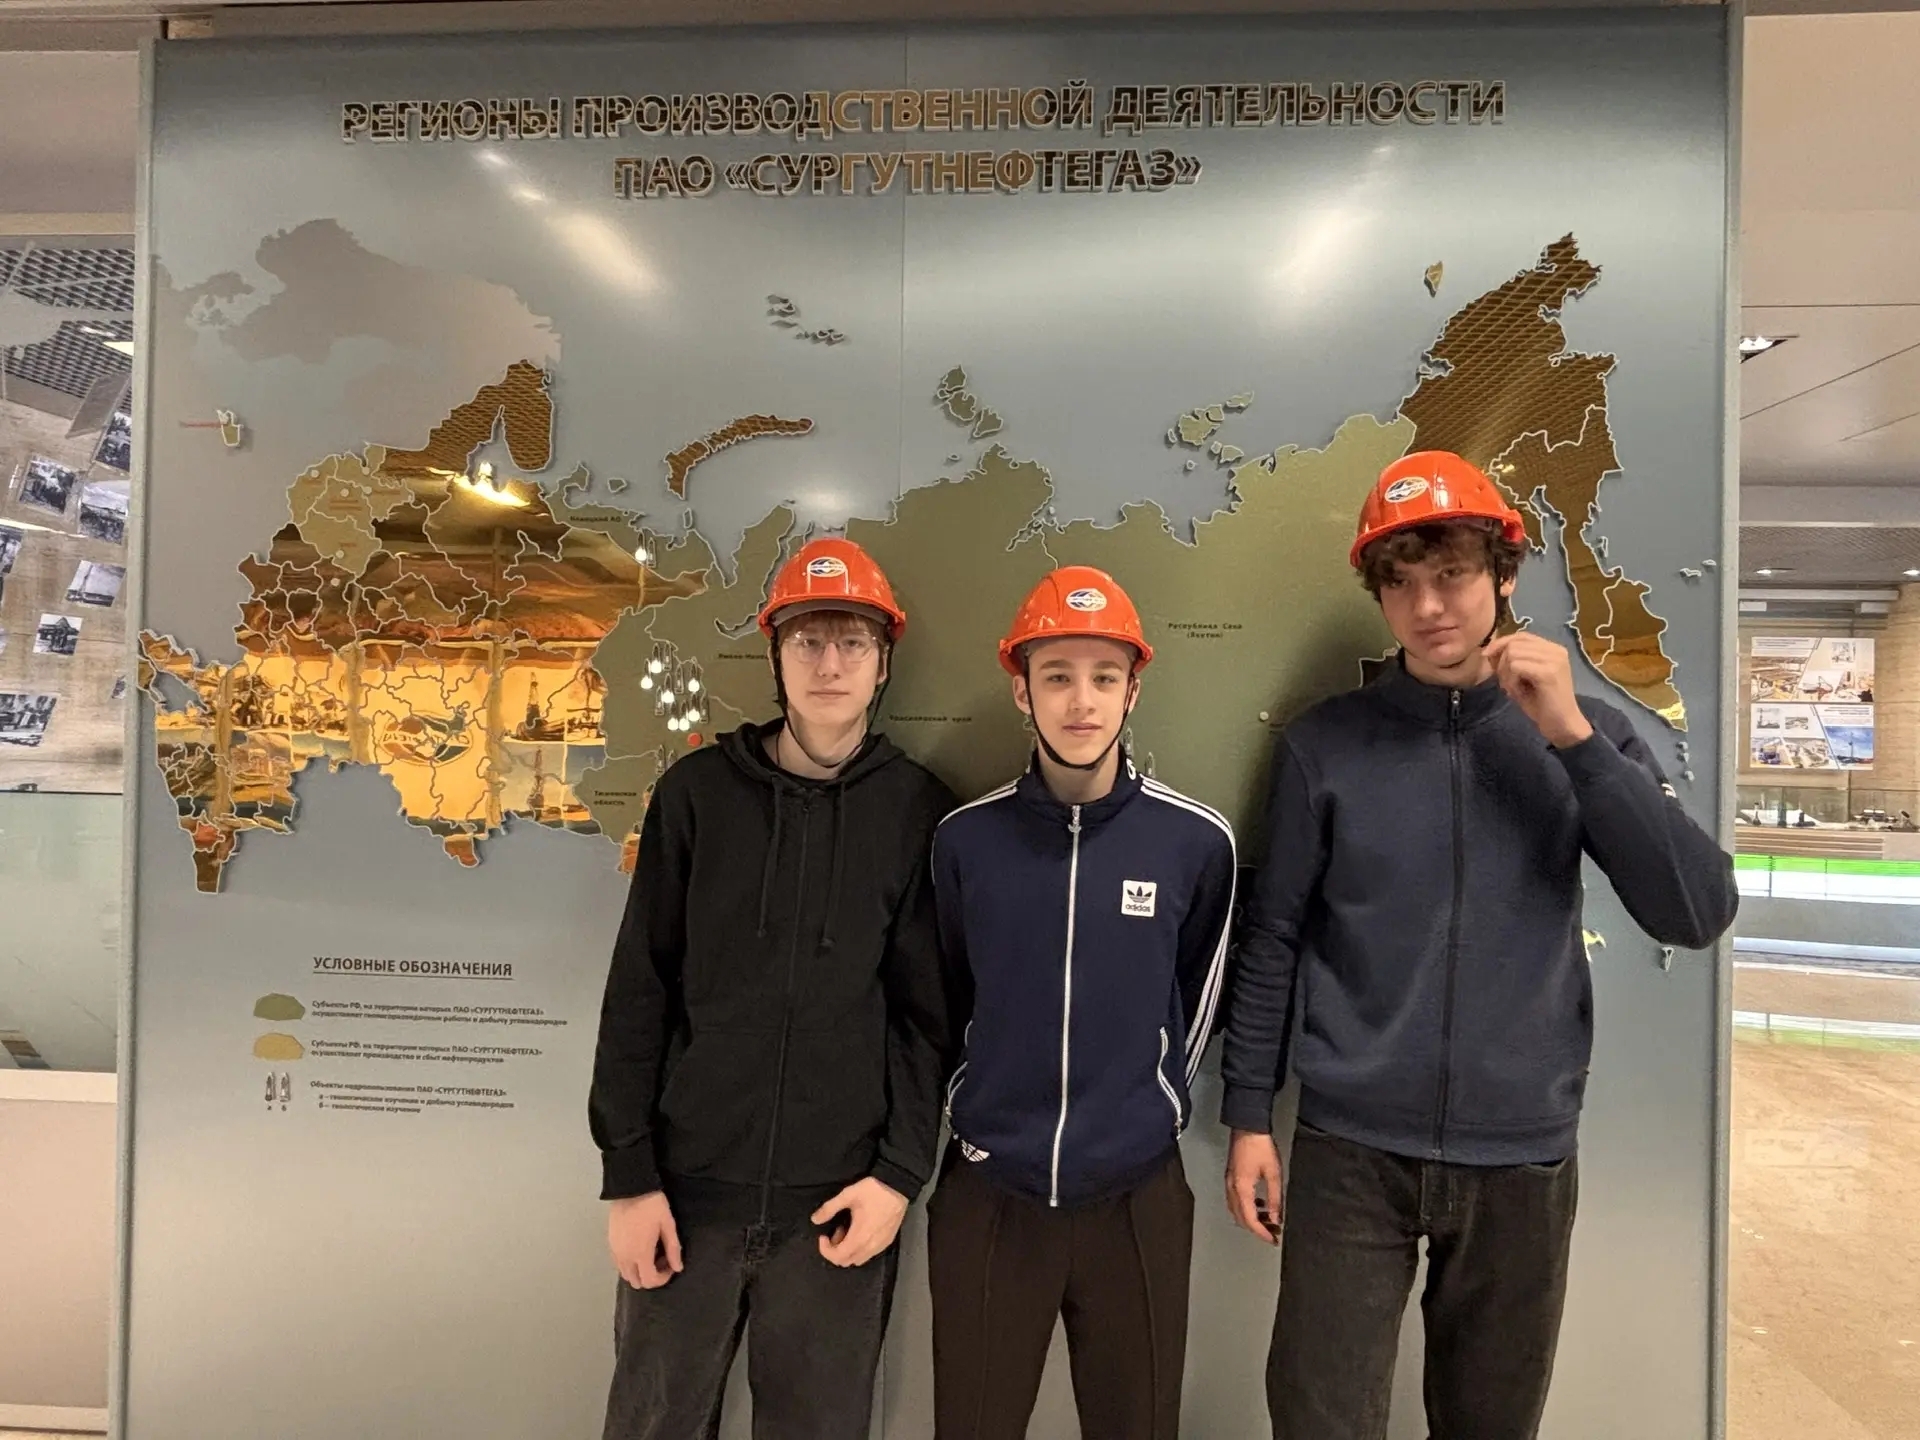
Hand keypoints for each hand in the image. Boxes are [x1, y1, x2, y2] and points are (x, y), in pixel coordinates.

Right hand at [608, 1191, 682, 1289]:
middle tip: (661, 1259)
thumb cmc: (652, 1206)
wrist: (630, 1188)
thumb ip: (673, 1249)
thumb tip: (678, 1268)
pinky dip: (629, 1263)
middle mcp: (625, 1257)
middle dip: (651, 1276)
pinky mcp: (610, 1243)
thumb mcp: (668, 1225)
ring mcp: (615, 1251)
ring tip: (650, 1253)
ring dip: (639, 1270)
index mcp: (640, 1254)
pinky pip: (618, 1263)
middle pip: (636, 1282)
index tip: (670, 1265)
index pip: (649, 1281)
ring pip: (626, 1274)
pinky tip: (638, 1247)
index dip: (663, 1278)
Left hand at [813, 1177, 908, 1267]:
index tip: (823, 1236)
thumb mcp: (847, 1195)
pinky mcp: (887, 1241)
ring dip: (848, 1250)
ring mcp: (880, 1246)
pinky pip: (869, 1254)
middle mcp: (870, 1246)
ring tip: (848, 1230)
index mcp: (859, 1237)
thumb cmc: (873, 1191)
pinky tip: (861, 1230)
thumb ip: (829, 1208)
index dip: (825, 1250)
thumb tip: (815, 1219)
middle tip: (836, 1231)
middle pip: (847, 1261)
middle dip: (836, 1250)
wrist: (898, 1186)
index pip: (838, 1257)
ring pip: (858, 1259)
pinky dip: (860, 1248)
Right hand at [1225, 1130, 1285, 1244]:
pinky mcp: (1231, 1177)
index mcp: (1242, 1189)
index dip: (1262, 1233)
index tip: (1273, 1240)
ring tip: (1269, 1220)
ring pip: (1237, 1211)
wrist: (1248, 1127)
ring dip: (1252, 1219)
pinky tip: (1260, 1204)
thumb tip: (1275, 1218)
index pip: (1250, 1220)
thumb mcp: (1274, 1174)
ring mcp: (1229, 1183)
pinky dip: (1247, 1208)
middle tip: (1273, 1233)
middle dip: (1257, 1229)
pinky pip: (1236, 1201)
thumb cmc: (1261, 1147)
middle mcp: (1232, 1189)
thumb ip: (1275, 1199)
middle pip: (1241, 1218)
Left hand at [1483, 632, 1593, 748]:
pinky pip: (1515, 667)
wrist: (1562, 725)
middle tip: (1505, 683)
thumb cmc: (1542, 704)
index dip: (1501, 643)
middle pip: (1514, 643)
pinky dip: (1510, 681)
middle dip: (1501, 663)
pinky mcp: (1548, 672)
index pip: (1521, 636)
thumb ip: (1510, 661)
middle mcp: (1556, 650)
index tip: (1487, 656)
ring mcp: (1554, 660)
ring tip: (1513, 689)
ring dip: (1505, 674)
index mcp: (1552, 649)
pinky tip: (1517, 692)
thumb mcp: (1522, 678)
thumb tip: (1489, 650)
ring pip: (1512, 654)